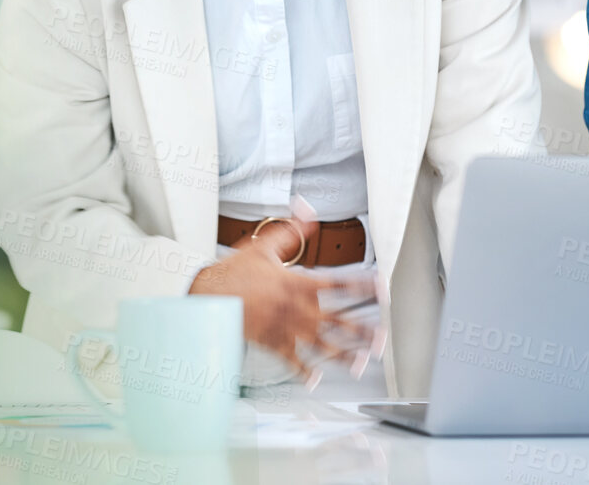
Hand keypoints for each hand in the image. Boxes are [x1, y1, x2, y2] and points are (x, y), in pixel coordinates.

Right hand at [187, 217, 375, 381]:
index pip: (337, 283)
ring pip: (320, 344)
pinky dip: (304, 372)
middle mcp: (295, 307)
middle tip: (382, 339)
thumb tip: (308, 208)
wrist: (206, 294)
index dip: (362, 285)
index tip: (382, 288)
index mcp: (297, 282)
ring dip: (343, 355)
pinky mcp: (271, 342)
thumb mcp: (263, 244)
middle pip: (336, 321)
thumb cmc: (234, 271)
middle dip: (361, 331)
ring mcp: (284, 328)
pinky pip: (291, 360)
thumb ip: (291, 230)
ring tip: (361, 363)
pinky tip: (317, 380)